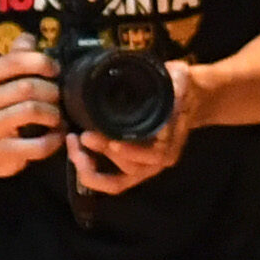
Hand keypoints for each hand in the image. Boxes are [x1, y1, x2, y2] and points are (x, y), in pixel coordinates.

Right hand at [0, 49, 67, 174]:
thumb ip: (14, 57)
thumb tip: (29, 37)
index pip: (13, 61)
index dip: (41, 62)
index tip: (55, 70)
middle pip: (26, 87)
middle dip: (51, 91)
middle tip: (60, 97)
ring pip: (31, 111)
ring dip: (53, 113)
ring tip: (59, 116)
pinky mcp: (1, 155)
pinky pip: (36, 145)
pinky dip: (54, 139)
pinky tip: (57, 135)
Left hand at [65, 65, 196, 192]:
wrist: (186, 100)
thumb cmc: (179, 88)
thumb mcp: (180, 78)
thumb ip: (176, 80)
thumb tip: (167, 77)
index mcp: (172, 141)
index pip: (154, 154)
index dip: (132, 150)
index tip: (112, 140)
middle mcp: (159, 160)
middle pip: (130, 167)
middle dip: (104, 153)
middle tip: (82, 136)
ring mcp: (144, 167)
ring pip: (116, 181)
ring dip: (92, 166)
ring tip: (74, 143)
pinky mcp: (131, 169)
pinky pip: (111, 182)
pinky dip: (92, 175)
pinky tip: (77, 155)